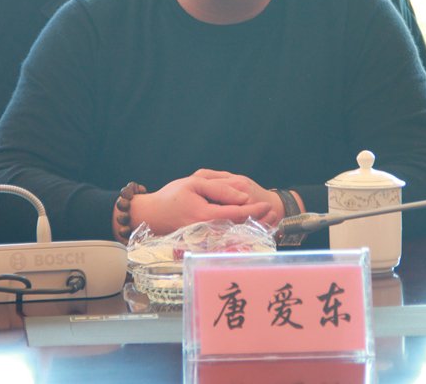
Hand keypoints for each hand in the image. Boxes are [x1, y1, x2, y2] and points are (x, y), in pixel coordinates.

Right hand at [128, 171, 277, 234]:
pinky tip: (247, 228)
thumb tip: (242, 196)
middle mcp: (207, 231)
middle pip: (239, 227)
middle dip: (258, 221)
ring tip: (266, 221)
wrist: (151, 215)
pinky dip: (238, 233)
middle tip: (274, 215)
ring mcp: (205, 239)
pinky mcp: (203, 242)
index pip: (236, 213)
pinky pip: (224, 238)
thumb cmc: (172, 196)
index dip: (254, 209)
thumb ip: (220, 189)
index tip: (268, 205)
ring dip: (251, 228)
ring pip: (233, 234)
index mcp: (206, 215)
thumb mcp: (195, 182)